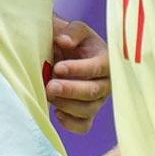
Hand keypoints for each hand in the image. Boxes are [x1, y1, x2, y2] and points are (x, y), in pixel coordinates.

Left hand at [48, 16, 110, 132]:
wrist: (66, 53)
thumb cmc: (72, 40)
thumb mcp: (74, 29)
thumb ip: (72, 32)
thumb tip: (64, 41)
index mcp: (106, 60)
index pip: (98, 67)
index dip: (79, 69)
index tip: (58, 67)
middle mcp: (106, 82)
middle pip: (93, 92)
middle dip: (70, 90)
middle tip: (50, 86)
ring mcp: (98, 100)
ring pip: (88, 110)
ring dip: (66, 105)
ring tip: (49, 94)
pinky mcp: (87, 114)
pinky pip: (83, 126)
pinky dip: (70, 123)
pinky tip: (56, 113)